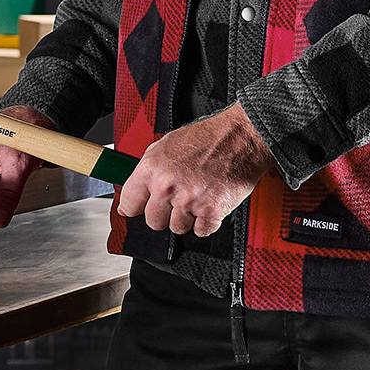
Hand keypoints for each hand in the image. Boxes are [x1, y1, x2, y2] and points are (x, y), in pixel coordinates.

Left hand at [117, 103, 271, 238]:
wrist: (240, 138)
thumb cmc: (207, 138)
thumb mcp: (167, 144)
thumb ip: (149, 168)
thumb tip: (137, 189)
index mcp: (151, 169)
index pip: (129, 204)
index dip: (135, 207)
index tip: (139, 208)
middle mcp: (167, 186)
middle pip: (153, 221)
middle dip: (164, 213)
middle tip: (176, 200)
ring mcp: (189, 201)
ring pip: (177, 228)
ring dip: (186, 218)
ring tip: (196, 198)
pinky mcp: (211, 212)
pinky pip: (201, 231)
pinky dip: (206, 223)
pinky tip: (208, 205)